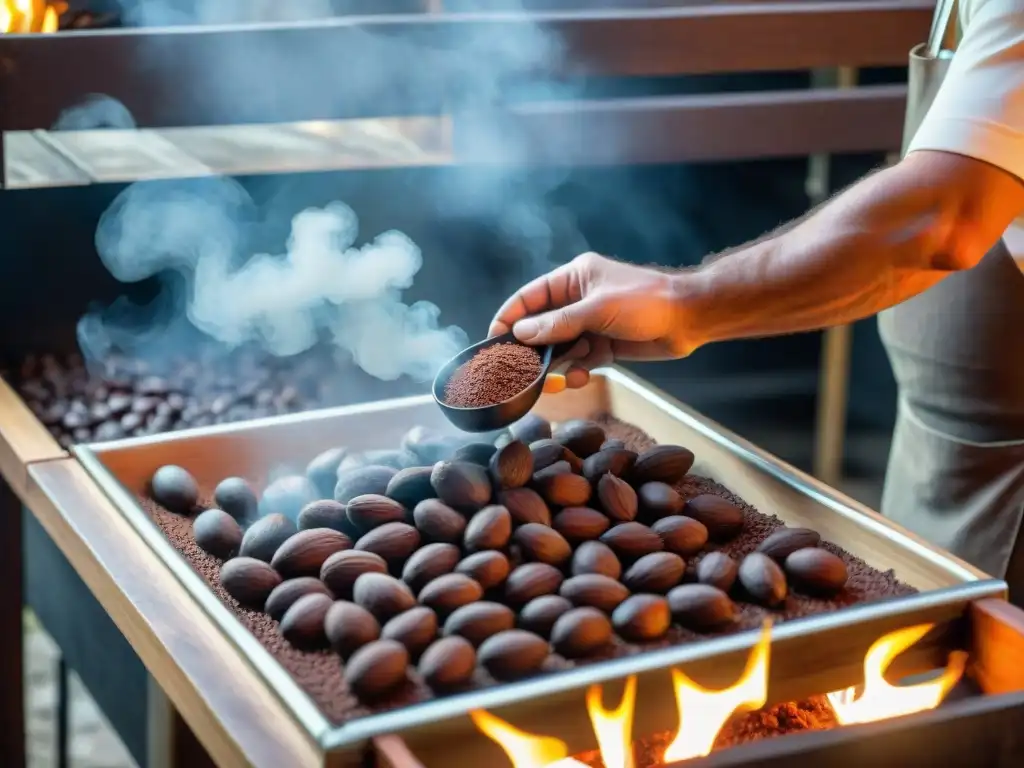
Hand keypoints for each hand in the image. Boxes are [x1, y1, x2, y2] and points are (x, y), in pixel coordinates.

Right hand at [489, 252, 694, 390]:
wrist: (690, 318)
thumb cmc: (646, 302)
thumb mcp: (597, 310)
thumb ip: (557, 324)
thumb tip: (521, 334)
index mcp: (574, 278)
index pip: (529, 297)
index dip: (509, 318)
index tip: (493, 340)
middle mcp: (579, 300)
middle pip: (542, 327)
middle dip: (534, 350)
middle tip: (522, 371)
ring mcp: (591, 324)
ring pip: (560, 349)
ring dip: (559, 365)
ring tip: (558, 380)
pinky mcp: (605, 346)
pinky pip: (581, 362)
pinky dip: (578, 372)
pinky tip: (582, 378)